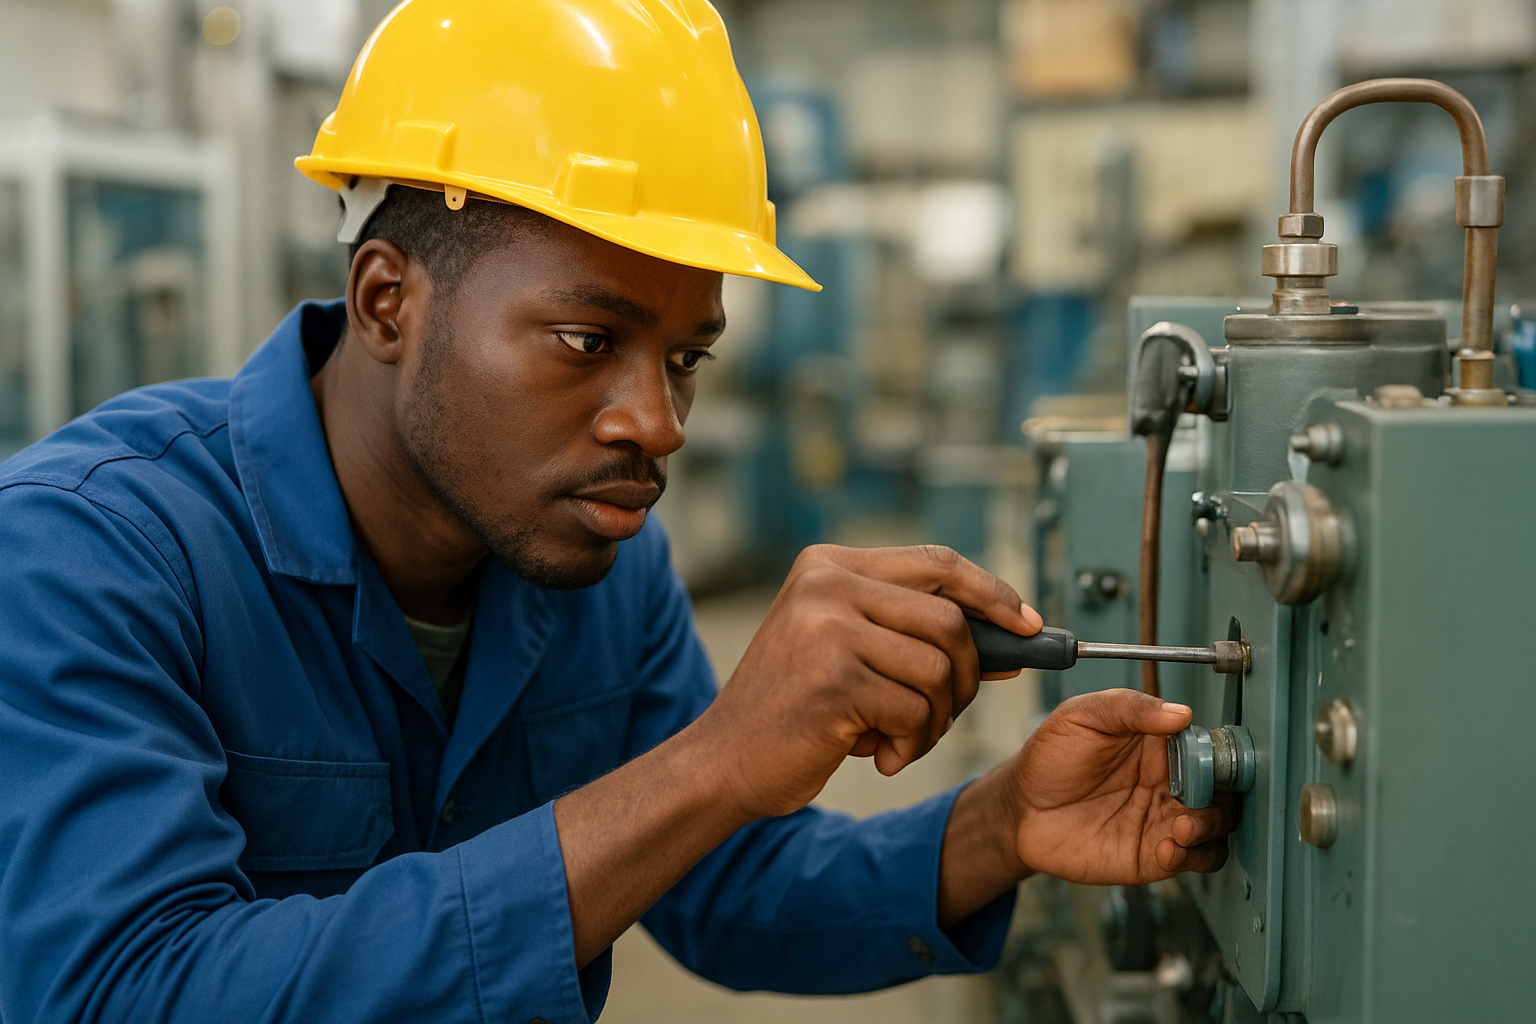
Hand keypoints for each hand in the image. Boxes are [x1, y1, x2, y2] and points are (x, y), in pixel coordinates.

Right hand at [695, 544, 1041, 819]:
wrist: (724, 760)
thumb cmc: (795, 709)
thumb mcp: (849, 651)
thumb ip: (916, 635)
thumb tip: (1013, 637)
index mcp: (829, 565)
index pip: (936, 561)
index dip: (991, 592)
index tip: (1028, 624)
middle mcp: (826, 585)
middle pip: (950, 620)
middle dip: (968, 676)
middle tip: (946, 713)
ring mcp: (827, 629)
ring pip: (939, 670)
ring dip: (937, 719)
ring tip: (902, 738)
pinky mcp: (833, 681)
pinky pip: (916, 712)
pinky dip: (911, 743)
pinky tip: (879, 754)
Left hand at [1009, 689, 1234, 884]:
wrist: (1020, 807)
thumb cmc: (1051, 757)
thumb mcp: (1082, 716)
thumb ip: (1128, 708)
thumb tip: (1180, 713)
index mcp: (1160, 744)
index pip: (1209, 747)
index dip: (1217, 754)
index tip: (1210, 759)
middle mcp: (1169, 782)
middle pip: (1224, 790)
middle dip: (1222, 796)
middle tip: (1195, 798)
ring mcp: (1163, 819)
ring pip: (1218, 826)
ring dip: (1212, 828)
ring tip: (1181, 827)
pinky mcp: (1153, 855)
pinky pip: (1195, 860)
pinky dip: (1194, 857)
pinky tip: (1167, 849)